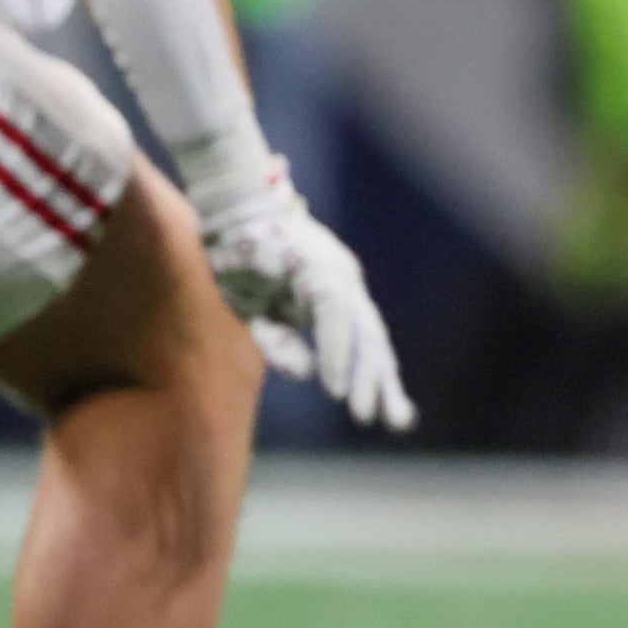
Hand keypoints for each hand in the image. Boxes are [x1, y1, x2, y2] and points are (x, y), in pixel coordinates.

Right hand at [197, 161, 415, 430]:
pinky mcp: (319, 268)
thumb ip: (281, 341)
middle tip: (398, 421)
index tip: (382, 411)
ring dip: (361, 375)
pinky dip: (335, 349)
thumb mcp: (259, 310)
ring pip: (361, 330)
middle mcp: (345, 282)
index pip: (366, 339)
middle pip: (373, 340)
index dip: (373, 374)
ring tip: (365, 412)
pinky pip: (333, 315)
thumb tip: (305, 373)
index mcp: (336, 291)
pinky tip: (332, 383)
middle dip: (382, 383)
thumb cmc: (243, 257)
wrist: (230, 206)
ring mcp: (336, 273)